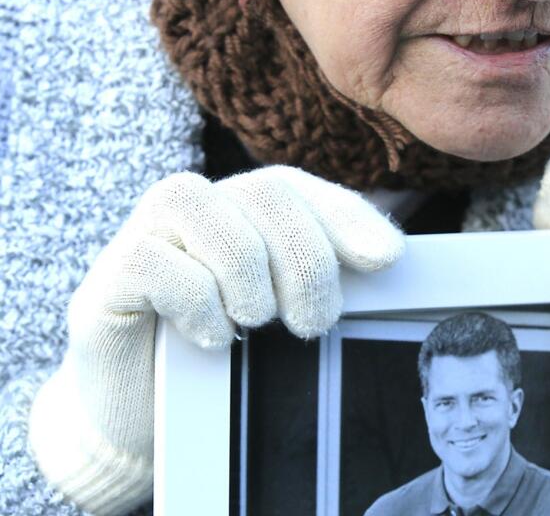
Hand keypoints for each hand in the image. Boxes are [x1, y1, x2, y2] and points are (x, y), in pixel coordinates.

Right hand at [28, 166, 403, 514]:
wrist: (144, 413)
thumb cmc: (226, 359)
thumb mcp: (286, 312)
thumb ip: (328, 273)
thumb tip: (388, 252)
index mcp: (242, 210)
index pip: (300, 187)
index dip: (347, 216)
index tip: (386, 260)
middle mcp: (196, 207)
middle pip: (264, 193)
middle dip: (305, 261)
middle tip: (314, 322)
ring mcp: (147, 234)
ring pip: (207, 212)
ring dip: (249, 281)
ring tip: (255, 323)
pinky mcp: (111, 275)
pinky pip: (157, 263)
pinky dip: (199, 306)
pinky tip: (212, 339)